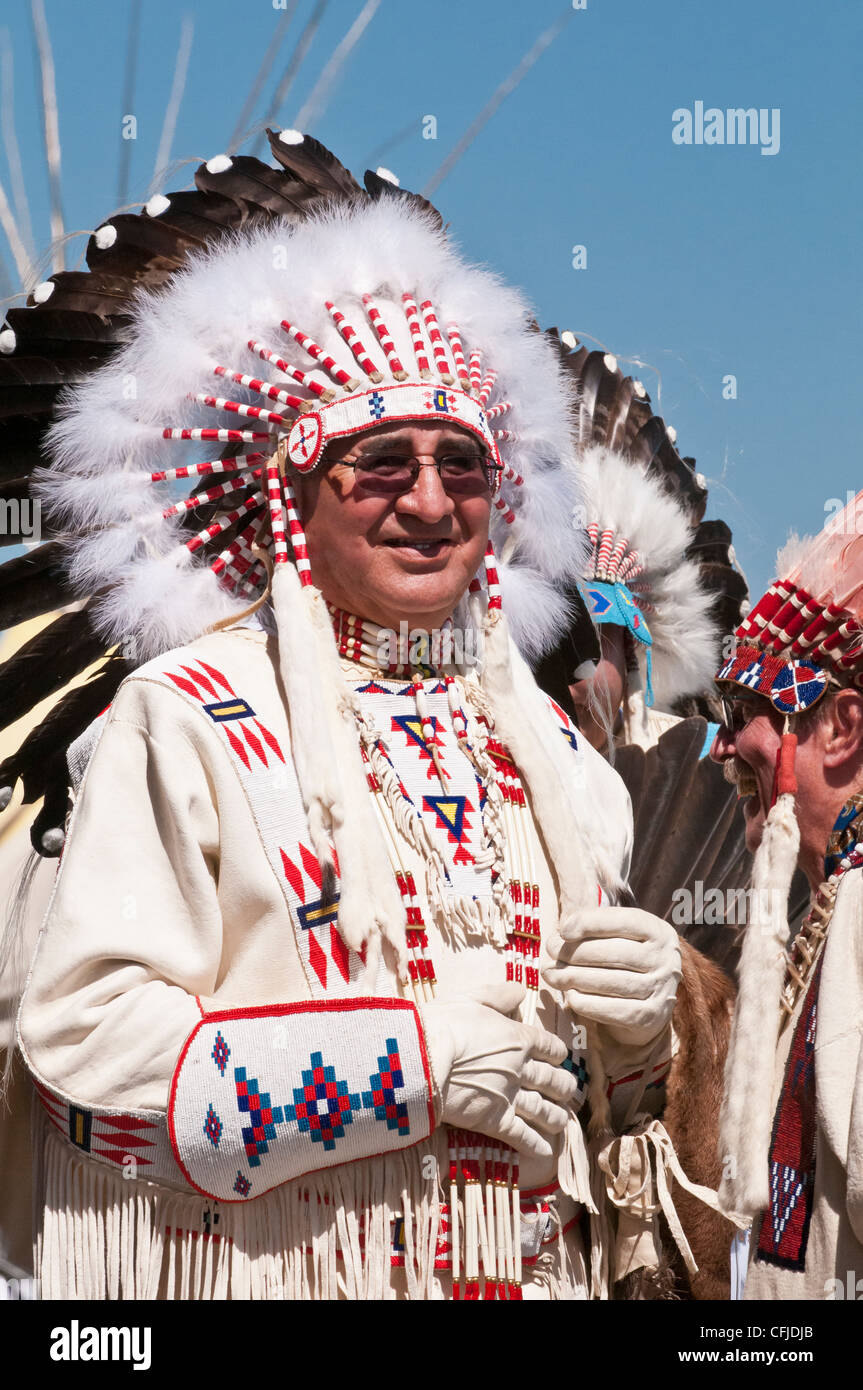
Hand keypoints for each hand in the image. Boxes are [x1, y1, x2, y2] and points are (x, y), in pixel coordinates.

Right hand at [419, 982, 576, 1159]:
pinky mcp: (494, 1121)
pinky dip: (536, 1146)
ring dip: (556, 1118)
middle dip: (565, 1088)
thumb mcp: (471, 998)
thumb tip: (520, 989)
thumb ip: (498, 994)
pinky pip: (522, 1136)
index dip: (558, 1054)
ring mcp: (510, 1097)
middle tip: (568, 1092)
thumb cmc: (443, 1023)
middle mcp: (521, 1069)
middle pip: (554, 1081)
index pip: (551, 1048)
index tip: (559, 1059)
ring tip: (561, 1122)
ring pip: (544, 1111)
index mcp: (519, 1038)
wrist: (423, 1057)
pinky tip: (545, 1153)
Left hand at [542, 907, 681, 1047]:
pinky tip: (569, 995)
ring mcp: (661, 989)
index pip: (624, 921)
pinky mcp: (650, 1016)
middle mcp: (666, 959)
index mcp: (659, 931)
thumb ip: (595, 927)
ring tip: (550, 974)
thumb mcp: (620, 935)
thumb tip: (562, 932)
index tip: (563, 930)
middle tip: (551, 952)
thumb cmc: (626, 961)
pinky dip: (585, 1002)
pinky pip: (610, 1009)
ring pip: (610, 981)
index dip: (591, 923)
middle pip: (615, 952)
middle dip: (575, 952)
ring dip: (573, 977)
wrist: (650, 1003)